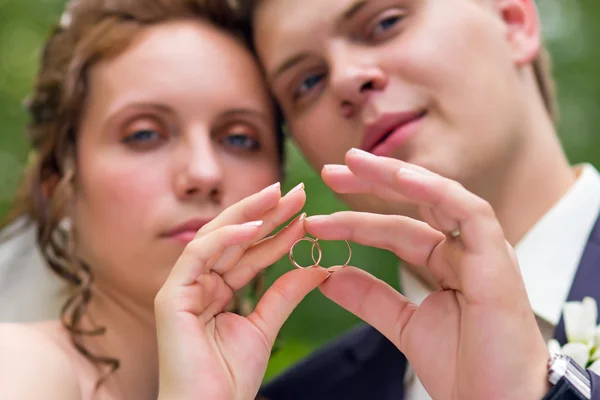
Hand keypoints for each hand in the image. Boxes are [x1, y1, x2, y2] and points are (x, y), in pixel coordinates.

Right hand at [155, 183, 328, 399]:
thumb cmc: (228, 379)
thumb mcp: (265, 326)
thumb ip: (285, 294)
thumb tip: (316, 266)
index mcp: (216, 290)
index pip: (250, 251)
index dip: (277, 231)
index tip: (306, 213)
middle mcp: (198, 283)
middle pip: (234, 237)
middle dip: (266, 213)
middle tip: (297, 192)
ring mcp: (182, 287)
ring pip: (216, 237)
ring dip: (250, 214)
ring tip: (281, 195)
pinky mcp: (171, 296)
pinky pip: (199, 255)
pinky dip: (226, 237)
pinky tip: (255, 224)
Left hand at [306, 149, 549, 399]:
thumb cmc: (464, 368)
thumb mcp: (404, 324)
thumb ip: (369, 297)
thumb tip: (326, 275)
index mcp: (445, 263)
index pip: (394, 230)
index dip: (354, 222)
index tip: (315, 222)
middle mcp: (464, 249)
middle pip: (415, 202)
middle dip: (372, 183)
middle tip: (329, 170)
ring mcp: (482, 249)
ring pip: (438, 196)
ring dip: (396, 176)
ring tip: (354, 163)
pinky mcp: (497, 257)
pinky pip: (468, 211)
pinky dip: (436, 191)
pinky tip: (401, 177)